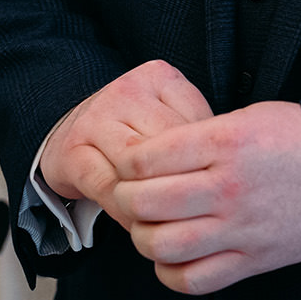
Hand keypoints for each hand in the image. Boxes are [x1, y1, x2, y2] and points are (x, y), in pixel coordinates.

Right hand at [39, 60, 212, 227]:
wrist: (70, 131)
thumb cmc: (135, 130)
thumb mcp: (169, 118)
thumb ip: (195, 135)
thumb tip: (229, 171)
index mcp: (159, 77)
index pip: (196, 121)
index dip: (207, 159)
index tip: (211, 182)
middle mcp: (126, 91)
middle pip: (167, 145)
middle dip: (182, 181)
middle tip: (197, 211)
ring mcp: (95, 118)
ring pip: (137, 168)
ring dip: (154, 201)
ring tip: (169, 221)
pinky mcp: (72, 152)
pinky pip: (108, 187)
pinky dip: (125, 211)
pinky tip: (139, 222)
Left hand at [112, 100, 300, 293]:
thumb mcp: (250, 116)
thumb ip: (202, 135)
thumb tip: (153, 157)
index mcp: (227, 142)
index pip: (146, 159)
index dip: (127, 161)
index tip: (130, 163)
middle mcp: (228, 186)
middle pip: (146, 202)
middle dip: (125, 197)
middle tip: (129, 193)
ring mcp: (239, 227)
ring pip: (162, 244)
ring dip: (143, 236)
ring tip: (150, 225)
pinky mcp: (252, 259)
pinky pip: (193, 280)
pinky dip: (170, 272)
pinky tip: (172, 256)